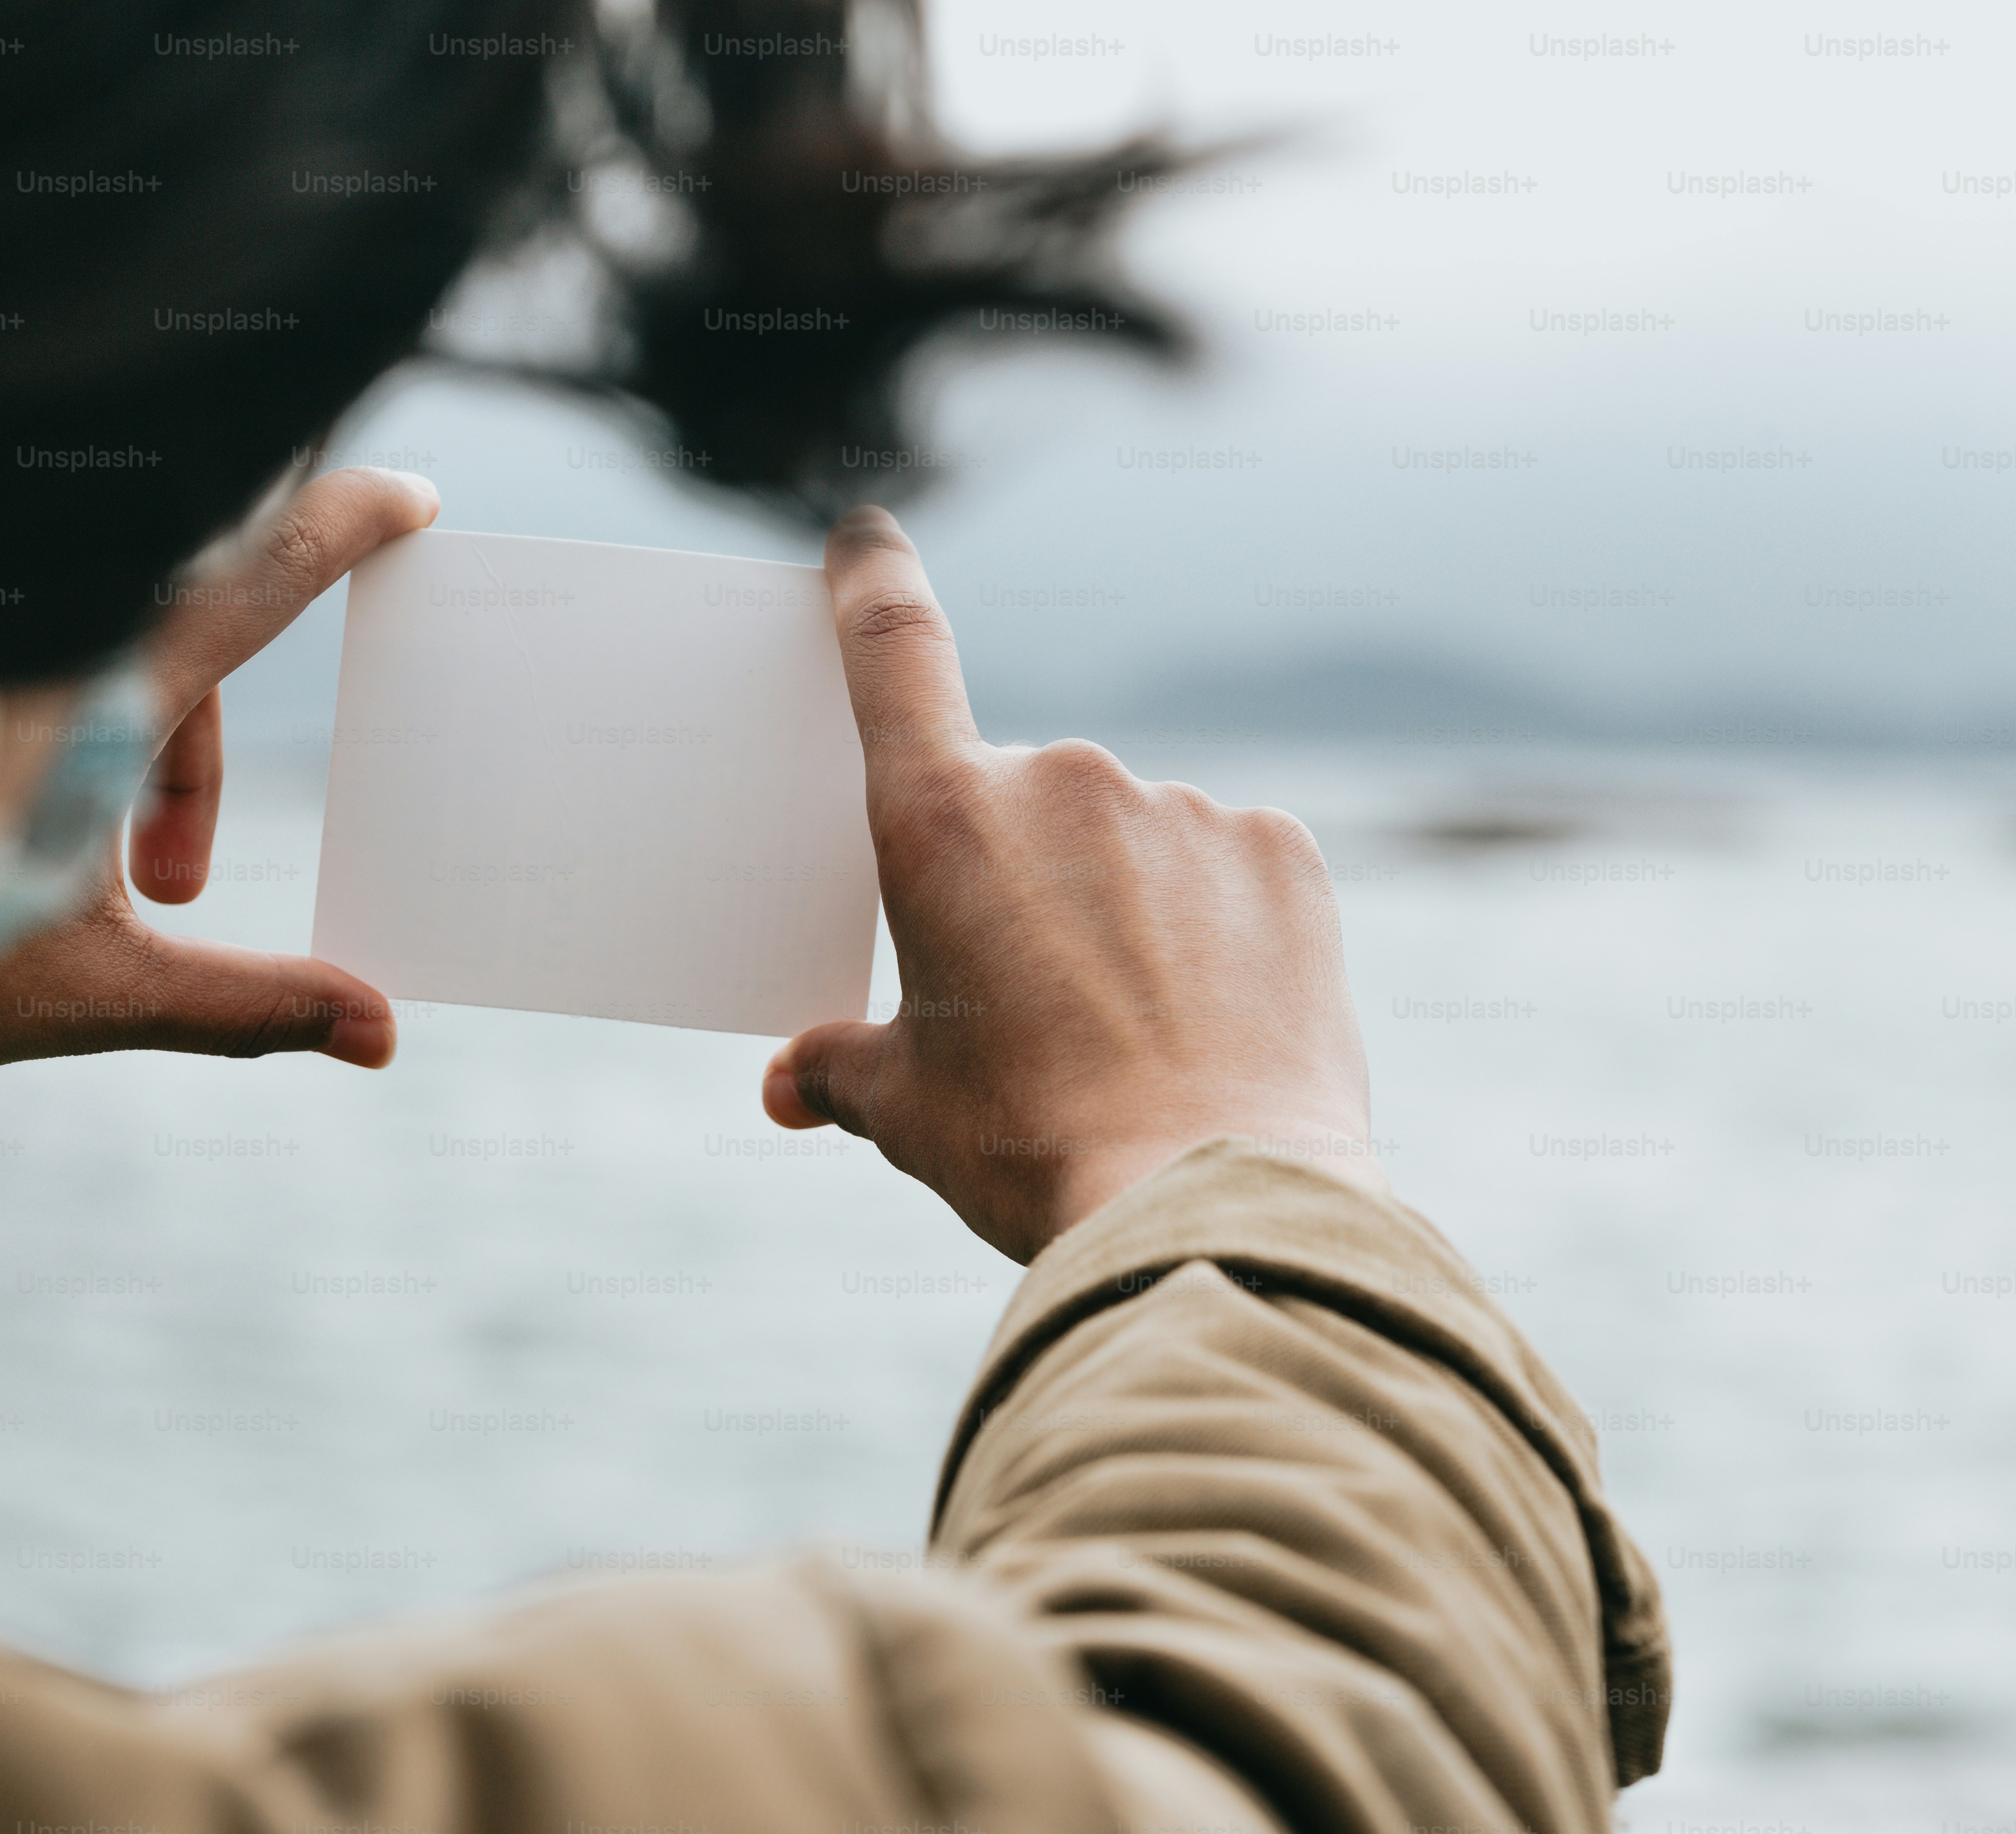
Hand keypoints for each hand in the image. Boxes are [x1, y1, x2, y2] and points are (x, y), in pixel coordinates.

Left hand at [0, 467, 436, 1080]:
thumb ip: (247, 1003)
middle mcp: (21, 630)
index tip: (405, 503)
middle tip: (167, 885)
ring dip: (103, 756)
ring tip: (62, 888)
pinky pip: (1, 649)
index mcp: (96, 686)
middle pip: (170, 640)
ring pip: (82, 645)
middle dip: (183, 762)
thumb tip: (380, 1039)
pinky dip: (25, 727)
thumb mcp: (88, 992)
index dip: (343, 527)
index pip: (257, 570)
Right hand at [761, 509, 1382, 1262]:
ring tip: (1134, 1032)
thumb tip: (792, 1086)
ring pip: (1129, 839)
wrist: (1207, 1198)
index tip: (866, 536)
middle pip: (1019, 802)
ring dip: (1121, 905)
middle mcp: (1061, 781)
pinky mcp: (1281, 850)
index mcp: (940, 819)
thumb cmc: (1031, 1145)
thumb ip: (842, 1068)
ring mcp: (1181, 809)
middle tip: (1034, 998)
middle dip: (1021, 878)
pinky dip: (1213, 924)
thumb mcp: (906, 1109)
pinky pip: (1225, 867)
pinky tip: (1214, 1014)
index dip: (872, 577)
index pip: (893, 646)